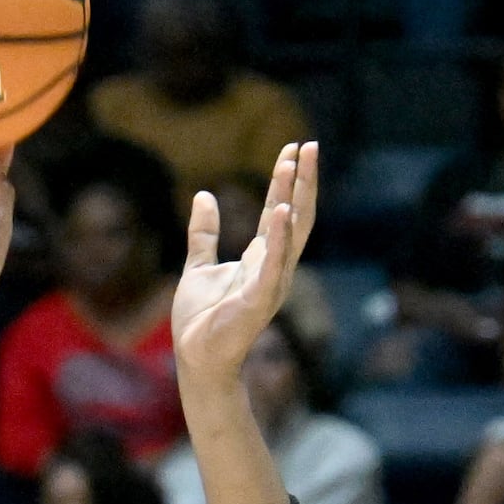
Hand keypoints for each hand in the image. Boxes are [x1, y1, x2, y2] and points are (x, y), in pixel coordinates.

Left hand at [173, 143, 320, 389]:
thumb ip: (205, 233)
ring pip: (292, 234)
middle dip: (302, 180)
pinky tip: (284, 212)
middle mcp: (274, 267)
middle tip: (308, 145)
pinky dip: (281, 239)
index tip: (292, 149)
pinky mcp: (259, 300)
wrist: (195, 357)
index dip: (286, 180)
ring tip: (297, 165)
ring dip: (295, 198)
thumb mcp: (199, 265)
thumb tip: (204, 196)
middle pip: (295, 216)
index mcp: (261, 258)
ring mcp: (271, 283)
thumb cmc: (200, 320)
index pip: (280, 211)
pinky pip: (274, 265)